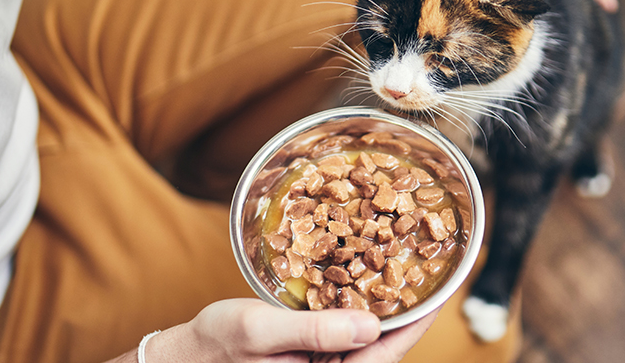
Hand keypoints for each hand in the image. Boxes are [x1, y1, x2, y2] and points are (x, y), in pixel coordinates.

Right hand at [137, 298, 438, 361]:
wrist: (184, 356)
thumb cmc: (214, 346)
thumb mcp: (259, 330)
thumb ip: (313, 330)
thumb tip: (370, 326)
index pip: (384, 355)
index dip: (416, 323)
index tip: (440, 293)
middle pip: (383, 348)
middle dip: (408, 312)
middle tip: (428, 271)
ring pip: (368, 340)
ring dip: (387, 308)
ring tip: (406, 272)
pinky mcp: (312, 356)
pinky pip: (346, 334)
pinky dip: (360, 309)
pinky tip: (366, 284)